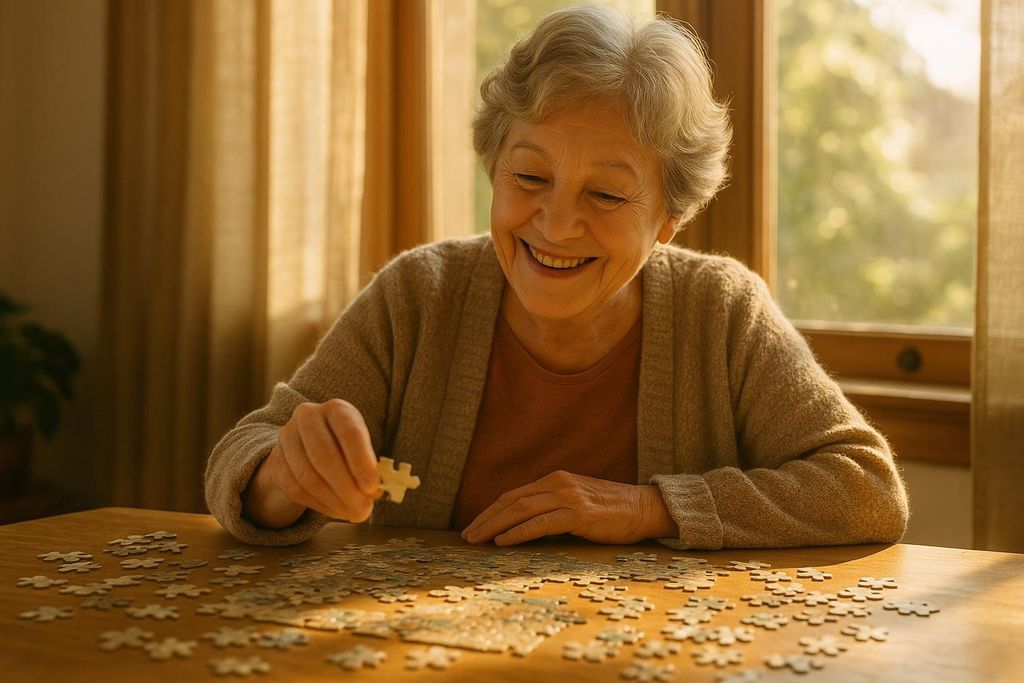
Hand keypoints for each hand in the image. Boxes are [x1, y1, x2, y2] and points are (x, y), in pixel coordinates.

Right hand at [243, 399, 380, 528]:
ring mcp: (288, 437)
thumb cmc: (347, 446)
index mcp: (337, 409)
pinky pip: (296, 489)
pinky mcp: (277, 460)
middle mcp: (308, 416)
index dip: (361, 463)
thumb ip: (370, 466)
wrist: (310, 445)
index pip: (349, 433)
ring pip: (308, 476)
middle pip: (324, 456)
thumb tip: (374, 492)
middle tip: (364, 509)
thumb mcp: (362, 446)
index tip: (372, 488)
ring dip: (333, 501)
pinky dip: (319, 504)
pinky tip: (336, 510)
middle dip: (346, 488)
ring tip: (353, 512)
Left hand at [460, 470, 677, 545]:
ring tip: (477, 540)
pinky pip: (541, 523)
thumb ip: (552, 508)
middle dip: (485, 519)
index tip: (474, 526)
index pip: (514, 495)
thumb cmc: (610, 511)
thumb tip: (523, 526)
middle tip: (467, 536)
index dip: (490, 511)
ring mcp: (569, 497)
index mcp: (555, 480)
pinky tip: (503, 541)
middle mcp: (558, 484)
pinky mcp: (579, 514)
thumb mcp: (576, 502)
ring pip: (521, 510)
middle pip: (511, 501)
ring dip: (495, 526)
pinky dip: (518, 532)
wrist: (644, 508)